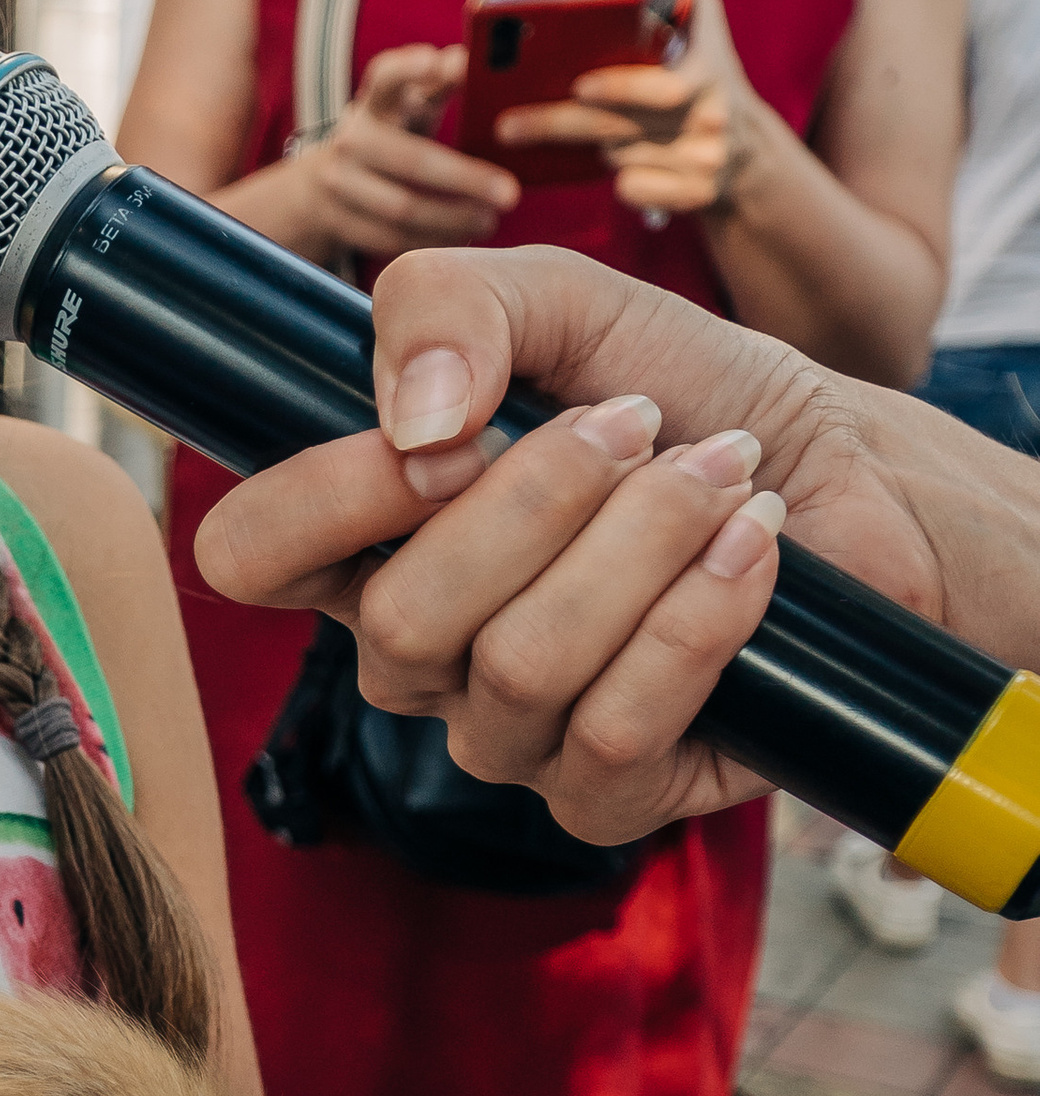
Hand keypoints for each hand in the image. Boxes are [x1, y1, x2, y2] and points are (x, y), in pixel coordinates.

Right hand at [194, 244, 947, 846]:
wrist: (844, 473)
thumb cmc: (685, 390)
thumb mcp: (562, 298)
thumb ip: (448, 306)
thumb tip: (418, 424)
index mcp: (367, 540)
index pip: (252, 553)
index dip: (328, 498)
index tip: (452, 429)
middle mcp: (416, 655)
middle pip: (402, 620)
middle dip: (545, 499)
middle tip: (644, 423)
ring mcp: (502, 735)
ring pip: (518, 669)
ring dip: (643, 546)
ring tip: (721, 476)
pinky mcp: (603, 797)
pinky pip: (612, 734)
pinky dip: (697, 622)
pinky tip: (750, 552)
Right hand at [287, 44, 521, 263]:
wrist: (322, 184)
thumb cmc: (390, 135)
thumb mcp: (410, 107)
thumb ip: (439, 85)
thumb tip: (461, 58)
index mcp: (374, 104)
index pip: (385, 78)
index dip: (408, 70)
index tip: (436, 61)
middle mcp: (351, 140)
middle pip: (411, 160)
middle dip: (465, 179)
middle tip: (511, 194)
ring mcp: (339, 183)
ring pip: (403, 208)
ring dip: (453, 218)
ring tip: (490, 221)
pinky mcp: (338, 221)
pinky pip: (391, 238)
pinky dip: (430, 240)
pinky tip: (459, 237)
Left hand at [496, 0, 758, 220]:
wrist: (746, 146)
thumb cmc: (704, 65)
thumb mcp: (700, 16)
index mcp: (708, 71)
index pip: (664, 88)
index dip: (622, 89)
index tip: (579, 85)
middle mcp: (710, 118)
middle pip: (621, 128)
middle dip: (558, 125)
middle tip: (506, 125)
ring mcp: (704, 163)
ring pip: (620, 158)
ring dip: (584, 147)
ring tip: (536, 133)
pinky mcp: (695, 197)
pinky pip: (637, 193)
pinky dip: (621, 184)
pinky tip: (599, 171)